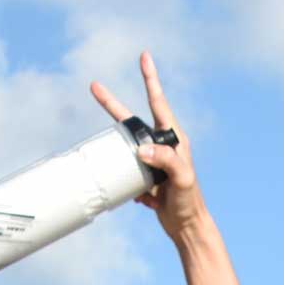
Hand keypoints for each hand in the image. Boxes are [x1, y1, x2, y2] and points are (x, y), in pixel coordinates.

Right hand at [90, 52, 203, 245]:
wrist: (187, 227)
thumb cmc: (189, 201)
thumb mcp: (182, 179)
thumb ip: (166, 161)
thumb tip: (141, 149)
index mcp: (174, 138)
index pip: (158, 102)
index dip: (150, 79)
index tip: (144, 57)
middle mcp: (163, 145)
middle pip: (133, 120)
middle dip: (113, 105)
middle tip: (94, 87)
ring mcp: (153, 160)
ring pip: (127, 148)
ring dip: (119, 156)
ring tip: (124, 169)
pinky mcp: (146, 176)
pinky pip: (128, 173)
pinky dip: (130, 185)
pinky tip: (147, 201)